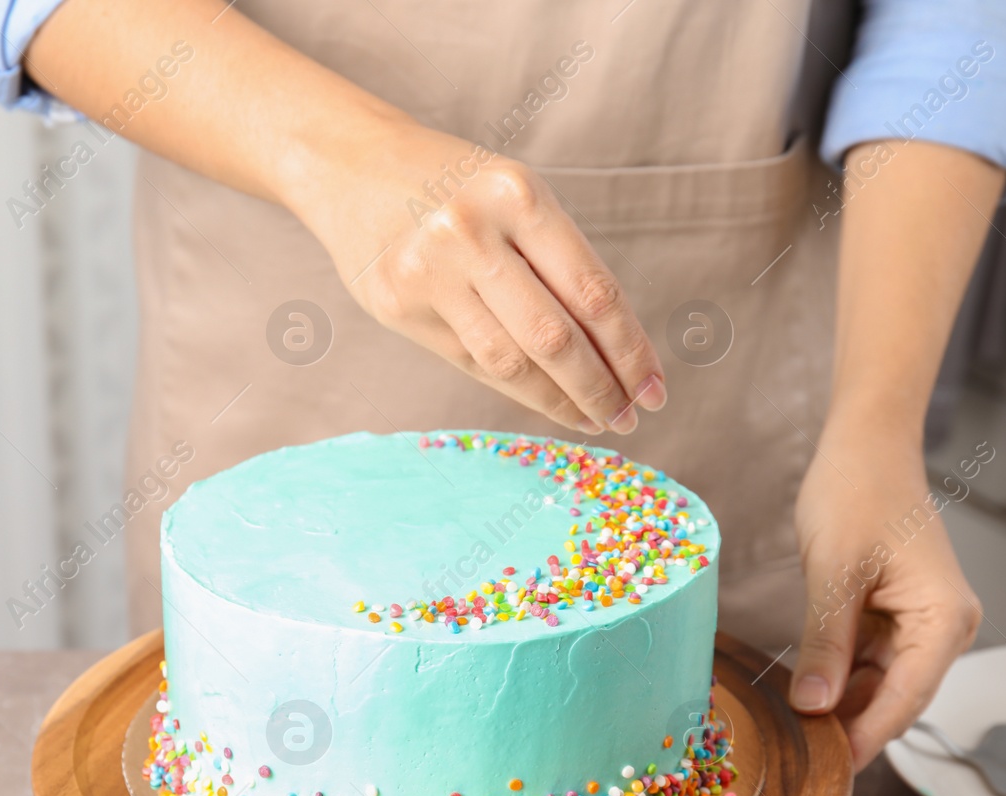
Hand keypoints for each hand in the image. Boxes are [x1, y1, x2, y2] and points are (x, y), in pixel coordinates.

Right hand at [27, 0, 664, 433]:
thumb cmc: (456, 186)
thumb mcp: (516, 198)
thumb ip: (560, 265)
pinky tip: (547, 403)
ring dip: (561, 400)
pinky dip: (518, 390)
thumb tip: (621, 355)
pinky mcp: (398, 305)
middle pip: (555, 337)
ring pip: (511, 361)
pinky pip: (473, 362)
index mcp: (519, 193)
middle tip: (630, 417)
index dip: (631, 351)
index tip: (654, 389)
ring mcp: (429, 272)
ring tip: (596, 419)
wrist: (351, 166)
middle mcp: (471, 231)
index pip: (592, 291)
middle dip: (601, 387)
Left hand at [788, 427, 981, 770]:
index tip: (829, 771)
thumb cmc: (858, 492)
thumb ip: (826, 643)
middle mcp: (944, 628)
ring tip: (793, 730)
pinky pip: (869, 661)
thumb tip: (814, 706)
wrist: (864, 447)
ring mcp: (922, 624)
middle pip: (897, 698)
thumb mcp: (833, 572)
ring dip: (840, 703)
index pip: (907, 698)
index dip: (866, 737)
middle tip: (800, 758)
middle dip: (850, 725)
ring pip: (879, 685)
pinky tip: (804, 692)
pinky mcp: (897, 618)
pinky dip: (838, 676)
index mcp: (945, 619)